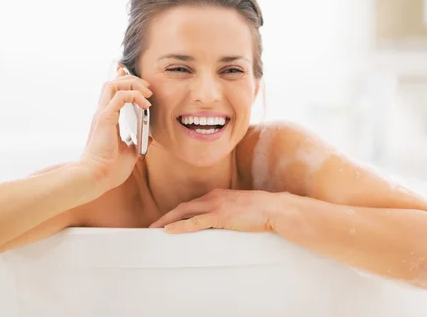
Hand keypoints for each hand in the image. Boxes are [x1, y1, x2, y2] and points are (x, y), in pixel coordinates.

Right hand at [79, 67, 152, 194]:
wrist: (98, 178)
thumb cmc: (110, 169)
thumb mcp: (131, 151)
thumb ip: (137, 140)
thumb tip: (149, 135)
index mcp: (107, 119)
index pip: (112, 91)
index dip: (122, 79)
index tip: (134, 75)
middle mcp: (102, 113)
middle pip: (112, 83)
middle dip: (131, 79)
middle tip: (148, 87)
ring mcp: (102, 114)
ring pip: (113, 84)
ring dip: (132, 84)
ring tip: (147, 93)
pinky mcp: (105, 118)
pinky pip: (120, 96)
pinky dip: (134, 95)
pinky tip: (145, 104)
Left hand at [149, 188, 276, 233]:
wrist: (273, 208)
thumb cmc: (262, 210)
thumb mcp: (241, 208)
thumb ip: (229, 212)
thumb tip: (224, 223)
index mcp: (218, 194)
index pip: (192, 204)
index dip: (177, 212)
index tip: (167, 220)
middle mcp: (213, 197)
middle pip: (183, 207)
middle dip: (166, 217)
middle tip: (152, 227)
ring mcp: (215, 205)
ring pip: (184, 212)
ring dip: (167, 221)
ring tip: (154, 230)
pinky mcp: (220, 216)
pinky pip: (195, 222)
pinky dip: (180, 226)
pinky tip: (168, 231)